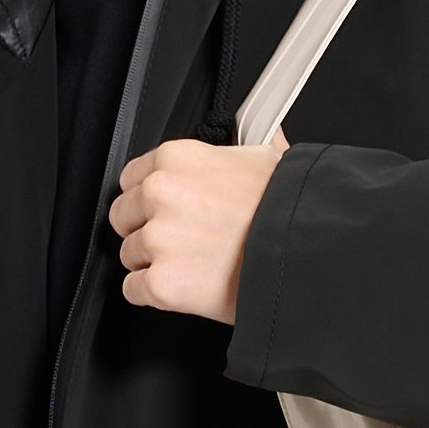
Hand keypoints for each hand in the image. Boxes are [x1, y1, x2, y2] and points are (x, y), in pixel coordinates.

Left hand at [109, 135, 284, 322]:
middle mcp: (159, 194)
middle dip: (145, 230)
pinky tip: (184, 288)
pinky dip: (154, 295)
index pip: (132, 179)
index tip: (165, 211)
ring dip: (153, 264)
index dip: (148, 200)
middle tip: (180, 242)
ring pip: (129, 255)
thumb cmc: (289, 209)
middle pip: (123, 217)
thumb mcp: (268, 157)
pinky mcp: (161, 283)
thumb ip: (247, 145)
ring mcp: (157, 240)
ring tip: (192, 266)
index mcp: (177, 158)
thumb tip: (265, 132)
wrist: (305, 254)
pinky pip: (133, 290)